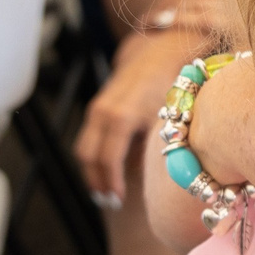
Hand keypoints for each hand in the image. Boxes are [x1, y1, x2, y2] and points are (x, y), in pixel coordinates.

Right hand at [74, 27, 203, 206]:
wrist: (157, 54)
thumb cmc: (170, 86)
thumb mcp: (169, 118)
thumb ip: (159, 144)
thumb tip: (155, 176)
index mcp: (122, 116)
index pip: (108, 158)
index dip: (112, 182)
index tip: (118, 198)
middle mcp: (104, 112)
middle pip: (89, 156)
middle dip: (96, 181)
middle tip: (110, 200)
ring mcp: (97, 108)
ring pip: (84, 148)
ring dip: (92, 172)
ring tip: (105, 191)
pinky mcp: (97, 107)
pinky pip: (88, 138)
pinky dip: (94, 157)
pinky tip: (106, 171)